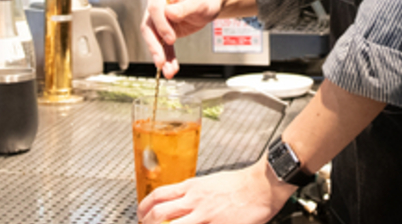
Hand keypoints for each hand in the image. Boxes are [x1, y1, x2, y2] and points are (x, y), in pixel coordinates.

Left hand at [137, 160, 292, 223]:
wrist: (261, 186)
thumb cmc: (240, 184)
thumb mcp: (210, 182)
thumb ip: (194, 192)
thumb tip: (181, 201)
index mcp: (192, 187)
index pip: (159, 195)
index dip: (144, 207)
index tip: (141, 214)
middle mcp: (195, 200)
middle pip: (159, 212)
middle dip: (146, 223)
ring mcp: (205, 216)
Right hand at [141, 0, 222, 77]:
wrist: (209, 5)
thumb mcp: (200, 2)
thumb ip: (184, 7)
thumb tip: (169, 13)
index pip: (155, 8)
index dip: (161, 24)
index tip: (171, 38)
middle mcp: (157, 5)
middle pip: (149, 26)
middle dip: (154, 46)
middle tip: (161, 61)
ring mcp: (159, 19)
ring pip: (153, 39)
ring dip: (160, 56)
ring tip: (167, 70)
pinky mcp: (163, 32)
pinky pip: (162, 46)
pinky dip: (167, 58)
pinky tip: (171, 68)